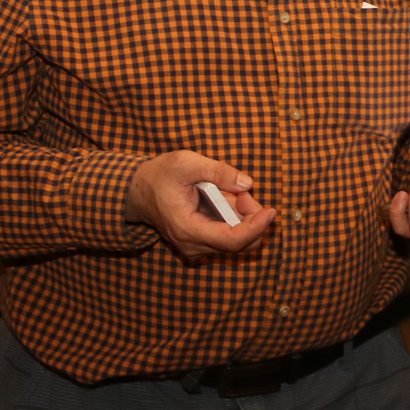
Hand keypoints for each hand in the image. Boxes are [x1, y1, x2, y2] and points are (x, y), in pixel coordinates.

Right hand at [122, 150, 275, 259]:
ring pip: (237, 241)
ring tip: (231, 192)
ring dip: (244, 217)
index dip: (256, 228)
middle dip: (252, 218)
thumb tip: (247, 184)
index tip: (271, 210)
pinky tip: (227, 200)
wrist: (138, 190)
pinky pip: (229, 236)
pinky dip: (236, 219)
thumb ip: (218, 172)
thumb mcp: (186, 163)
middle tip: (243, 192)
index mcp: (187, 229)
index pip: (232, 241)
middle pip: (239, 243)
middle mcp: (192, 244)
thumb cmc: (160, 175)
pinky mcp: (201, 241)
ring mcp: (196, 246)